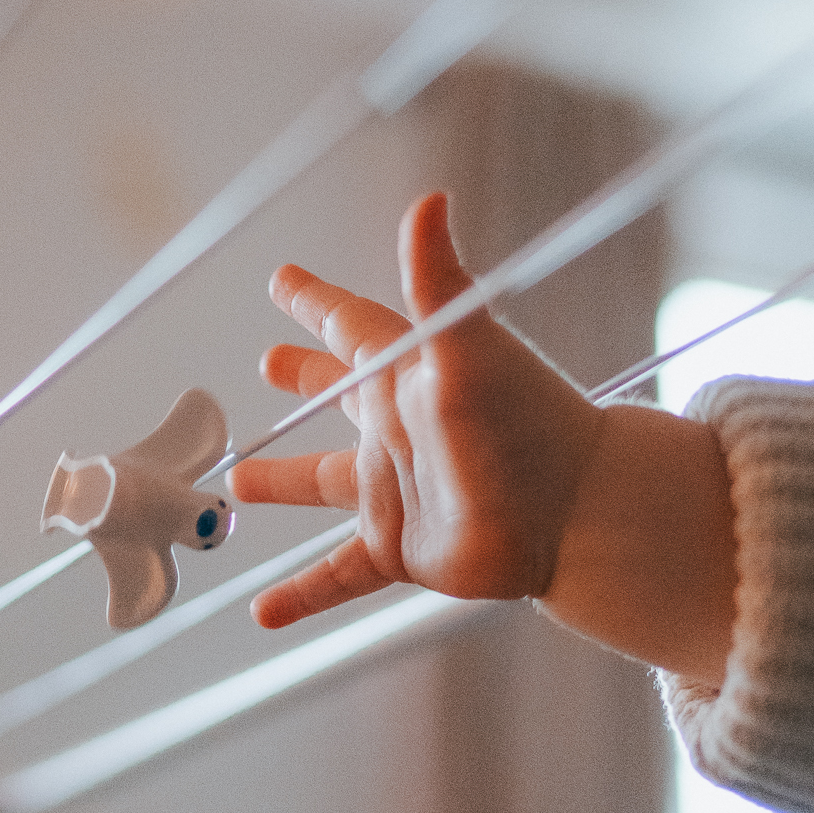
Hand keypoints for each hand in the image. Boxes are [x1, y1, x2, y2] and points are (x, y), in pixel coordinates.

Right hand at [230, 192, 600, 627]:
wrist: (578, 515)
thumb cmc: (527, 422)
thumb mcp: (469, 347)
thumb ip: (437, 279)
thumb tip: (428, 198)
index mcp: (407, 376)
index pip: (352, 327)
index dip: (316, 303)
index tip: (282, 280)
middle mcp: (397, 431)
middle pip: (338, 399)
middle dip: (305, 380)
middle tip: (268, 364)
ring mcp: (395, 492)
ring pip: (323, 485)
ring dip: (282, 482)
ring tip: (235, 480)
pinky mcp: (401, 550)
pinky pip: (337, 575)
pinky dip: (300, 594)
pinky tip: (262, 614)